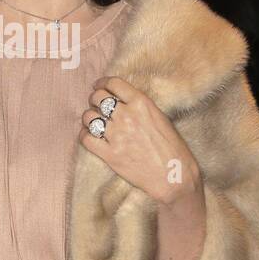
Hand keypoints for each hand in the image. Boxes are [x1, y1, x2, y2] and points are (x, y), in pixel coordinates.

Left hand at [80, 76, 201, 205]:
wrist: (174, 176)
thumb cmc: (173, 148)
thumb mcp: (161, 118)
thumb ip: (140, 107)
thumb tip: (122, 102)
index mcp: (142, 104)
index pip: (113, 83)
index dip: (102, 83)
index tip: (99, 86)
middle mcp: (127, 116)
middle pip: (98, 97)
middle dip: (94, 99)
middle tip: (96, 104)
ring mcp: (117, 135)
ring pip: (89, 117)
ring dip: (89, 117)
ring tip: (93, 121)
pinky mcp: (110, 154)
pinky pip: (86, 138)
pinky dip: (84, 135)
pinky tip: (89, 135)